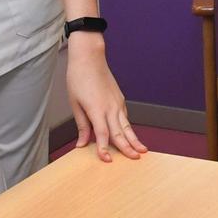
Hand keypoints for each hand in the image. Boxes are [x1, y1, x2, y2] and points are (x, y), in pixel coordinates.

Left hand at [66, 35, 145, 162]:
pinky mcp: (120, 99)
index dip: (105, 148)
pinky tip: (131, 136)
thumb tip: (82, 143)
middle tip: (136, 159)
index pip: (103, 134)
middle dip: (128, 147)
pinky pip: (125, 117)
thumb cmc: (79, 78)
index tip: (106, 159)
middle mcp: (110, 107)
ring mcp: (117, 103)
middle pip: (120, 132)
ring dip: (134, 139)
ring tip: (142, 150)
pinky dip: (128, 128)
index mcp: (96, 109)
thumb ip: (81, 125)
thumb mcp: (75, 103)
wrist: (90, 58)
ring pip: (127, 125)